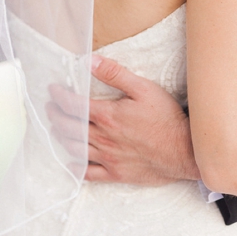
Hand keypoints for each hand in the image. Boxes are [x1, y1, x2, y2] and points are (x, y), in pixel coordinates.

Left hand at [46, 55, 200, 184]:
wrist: (186, 152)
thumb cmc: (167, 118)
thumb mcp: (143, 89)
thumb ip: (114, 74)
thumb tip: (89, 61)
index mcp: (108, 116)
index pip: (73, 105)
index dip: (59, 96)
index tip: (53, 90)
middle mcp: (103, 138)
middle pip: (68, 127)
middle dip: (55, 115)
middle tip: (50, 108)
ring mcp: (108, 158)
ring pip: (74, 148)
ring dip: (61, 137)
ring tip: (56, 128)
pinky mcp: (116, 174)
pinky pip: (89, 174)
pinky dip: (77, 168)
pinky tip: (71, 163)